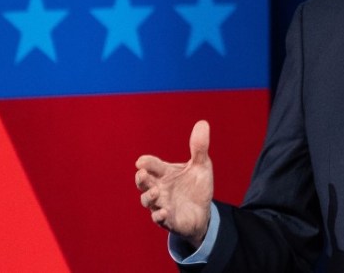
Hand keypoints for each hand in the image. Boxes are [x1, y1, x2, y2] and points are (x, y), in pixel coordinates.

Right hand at [135, 120, 213, 248]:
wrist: (202, 212)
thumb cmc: (196, 187)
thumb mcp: (201, 166)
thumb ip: (199, 147)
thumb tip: (203, 123)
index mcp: (164, 174)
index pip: (152, 166)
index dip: (147, 162)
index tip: (142, 161)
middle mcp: (159, 188)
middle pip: (144, 183)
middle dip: (141, 179)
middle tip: (141, 173)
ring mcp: (161, 204)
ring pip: (148, 201)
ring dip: (149, 197)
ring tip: (156, 192)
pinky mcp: (168, 220)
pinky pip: (159, 219)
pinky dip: (160, 216)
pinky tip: (164, 211)